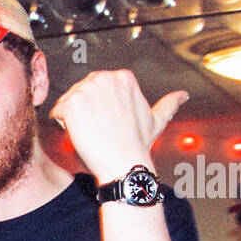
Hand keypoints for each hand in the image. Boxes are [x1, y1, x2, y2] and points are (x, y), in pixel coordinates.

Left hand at [49, 70, 186, 183]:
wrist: (124, 163)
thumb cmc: (138, 145)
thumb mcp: (156, 121)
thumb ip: (168, 105)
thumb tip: (184, 95)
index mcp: (123, 77)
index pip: (95, 88)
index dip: (98, 109)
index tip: (109, 124)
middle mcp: (105, 77)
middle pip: (79, 93)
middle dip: (84, 113)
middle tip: (100, 131)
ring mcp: (87, 89)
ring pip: (67, 103)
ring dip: (74, 121)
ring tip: (93, 133)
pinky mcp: (71, 103)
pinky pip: (56, 113)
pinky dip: (63, 127)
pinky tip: (81, 135)